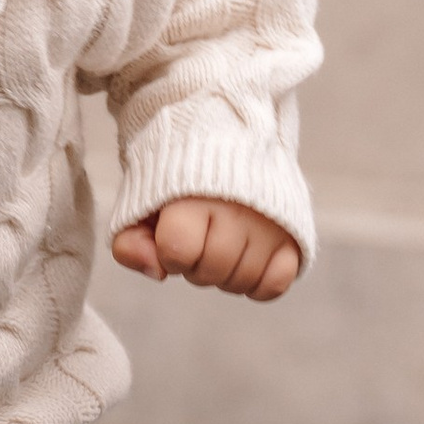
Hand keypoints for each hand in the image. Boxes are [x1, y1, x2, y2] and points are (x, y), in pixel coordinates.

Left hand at [113, 197, 301, 302]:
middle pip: (212, 271)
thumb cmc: (176, 182)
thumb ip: (130, 243)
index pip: (179, 251)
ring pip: (242, 281)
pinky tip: (247, 261)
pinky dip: (259, 283)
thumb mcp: (140, 204)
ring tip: (222, 245)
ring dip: (226, 275)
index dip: (170, 254)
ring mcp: (269, 225)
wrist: (224, 139)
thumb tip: (158, 274)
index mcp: (195, 197)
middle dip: (198, 265)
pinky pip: (275, 284)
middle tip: (201, 239)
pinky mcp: (293, 236)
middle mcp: (237, 209)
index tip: (174, 235)